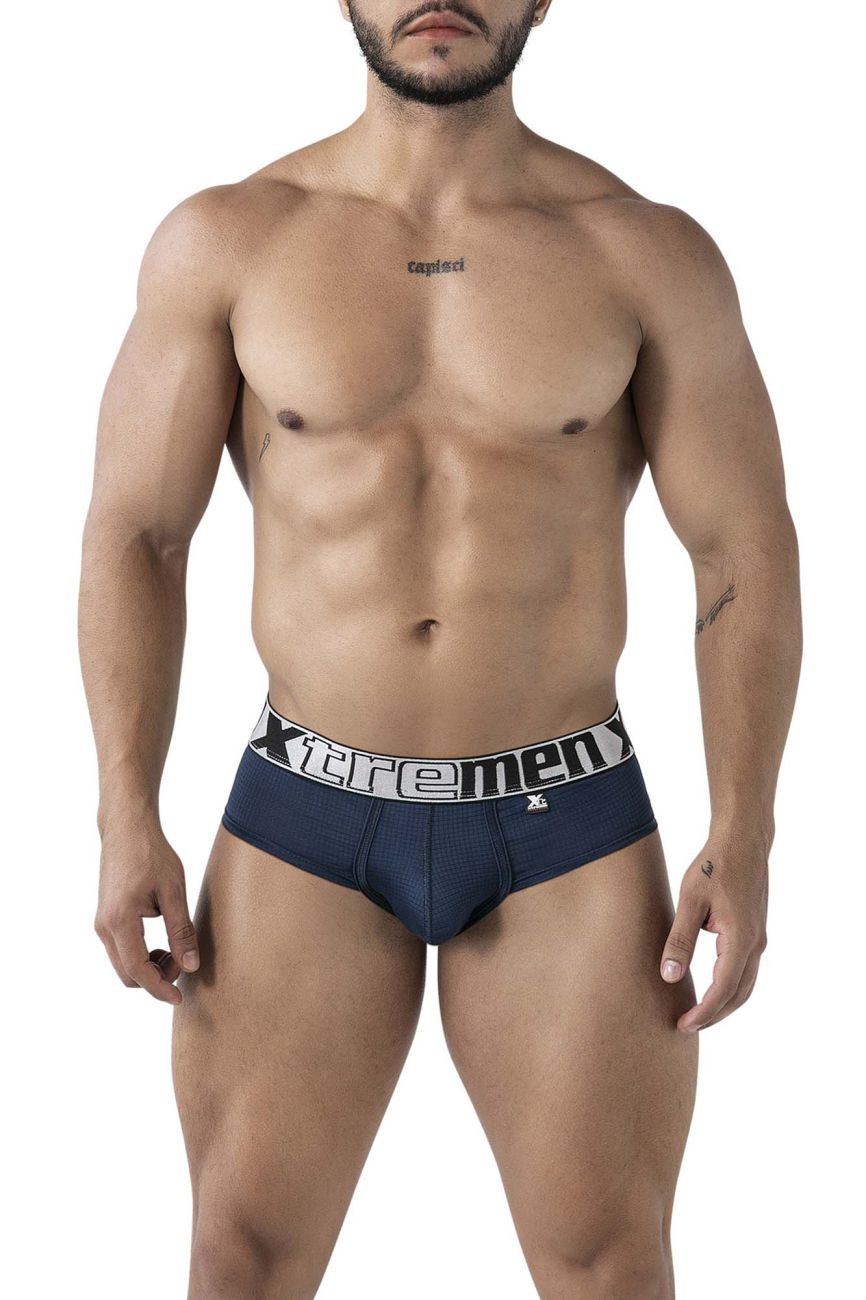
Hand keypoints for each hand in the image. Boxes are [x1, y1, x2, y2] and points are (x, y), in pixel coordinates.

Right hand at [94, 819, 199, 1004]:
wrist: (126, 829)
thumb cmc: (152, 854)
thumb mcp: (174, 892)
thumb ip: (181, 931)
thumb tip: (190, 966)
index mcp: (120, 921)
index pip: (138, 970)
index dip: (160, 989)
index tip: (180, 998)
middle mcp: (104, 926)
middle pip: (127, 974)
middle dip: (156, 979)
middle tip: (184, 964)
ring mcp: (101, 923)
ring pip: (122, 964)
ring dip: (149, 968)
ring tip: (176, 952)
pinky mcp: (105, 918)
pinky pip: (120, 950)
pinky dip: (140, 956)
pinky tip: (163, 944)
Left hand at [659, 835, 767, 1032]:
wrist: (743, 841)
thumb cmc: (713, 866)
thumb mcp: (690, 901)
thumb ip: (680, 940)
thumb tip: (668, 976)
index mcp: (740, 939)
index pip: (723, 990)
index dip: (704, 1013)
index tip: (683, 1026)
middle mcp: (755, 944)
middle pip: (738, 995)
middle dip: (714, 1016)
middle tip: (685, 1027)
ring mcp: (759, 939)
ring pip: (745, 985)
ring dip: (724, 1005)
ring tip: (697, 1015)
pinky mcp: (756, 933)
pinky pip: (746, 971)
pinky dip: (731, 988)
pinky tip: (712, 989)